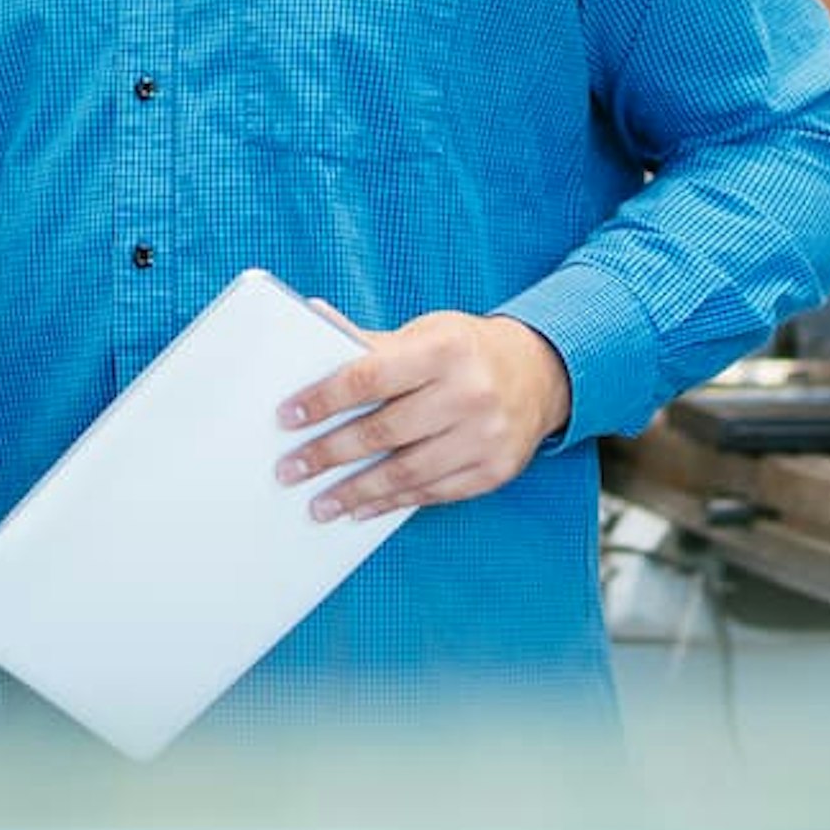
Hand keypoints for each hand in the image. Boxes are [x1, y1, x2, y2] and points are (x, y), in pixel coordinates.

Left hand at [274, 308, 570, 522]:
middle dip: (329, 453)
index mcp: (444, 350)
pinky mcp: (495, 470)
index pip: (370, 377)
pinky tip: (361, 508)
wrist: (540, 373)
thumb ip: (371, 341)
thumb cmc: (466, 350)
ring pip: (406, 472)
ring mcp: (486, 437)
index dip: (324, 399)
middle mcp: (469, 394)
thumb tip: (313, 320)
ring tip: (318, 503)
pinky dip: (392, 503)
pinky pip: (433, 494)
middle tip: (290, 469)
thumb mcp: (425, 333)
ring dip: (355, 492)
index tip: (289, 417)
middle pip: (383, 431)